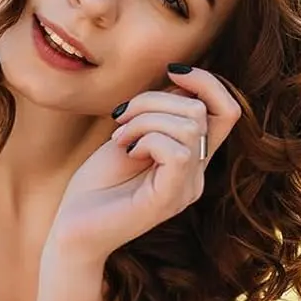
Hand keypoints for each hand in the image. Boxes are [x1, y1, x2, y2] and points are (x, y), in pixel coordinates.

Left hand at [48, 66, 241, 266]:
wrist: (74, 228)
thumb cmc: (97, 183)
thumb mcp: (129, 135)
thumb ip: (156, 113)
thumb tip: (178, 79)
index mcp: (190, 157)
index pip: (227, 111)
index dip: (207, 82)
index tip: (170, 71)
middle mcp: (196, 174)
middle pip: (199, 110)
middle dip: (152, 98)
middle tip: (121, 117)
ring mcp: (186, 189)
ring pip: (187, 125)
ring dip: (144, 117)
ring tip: (120, 135)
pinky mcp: (169, 200)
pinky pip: (176, 152)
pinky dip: (146, 138)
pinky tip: (126, 150)